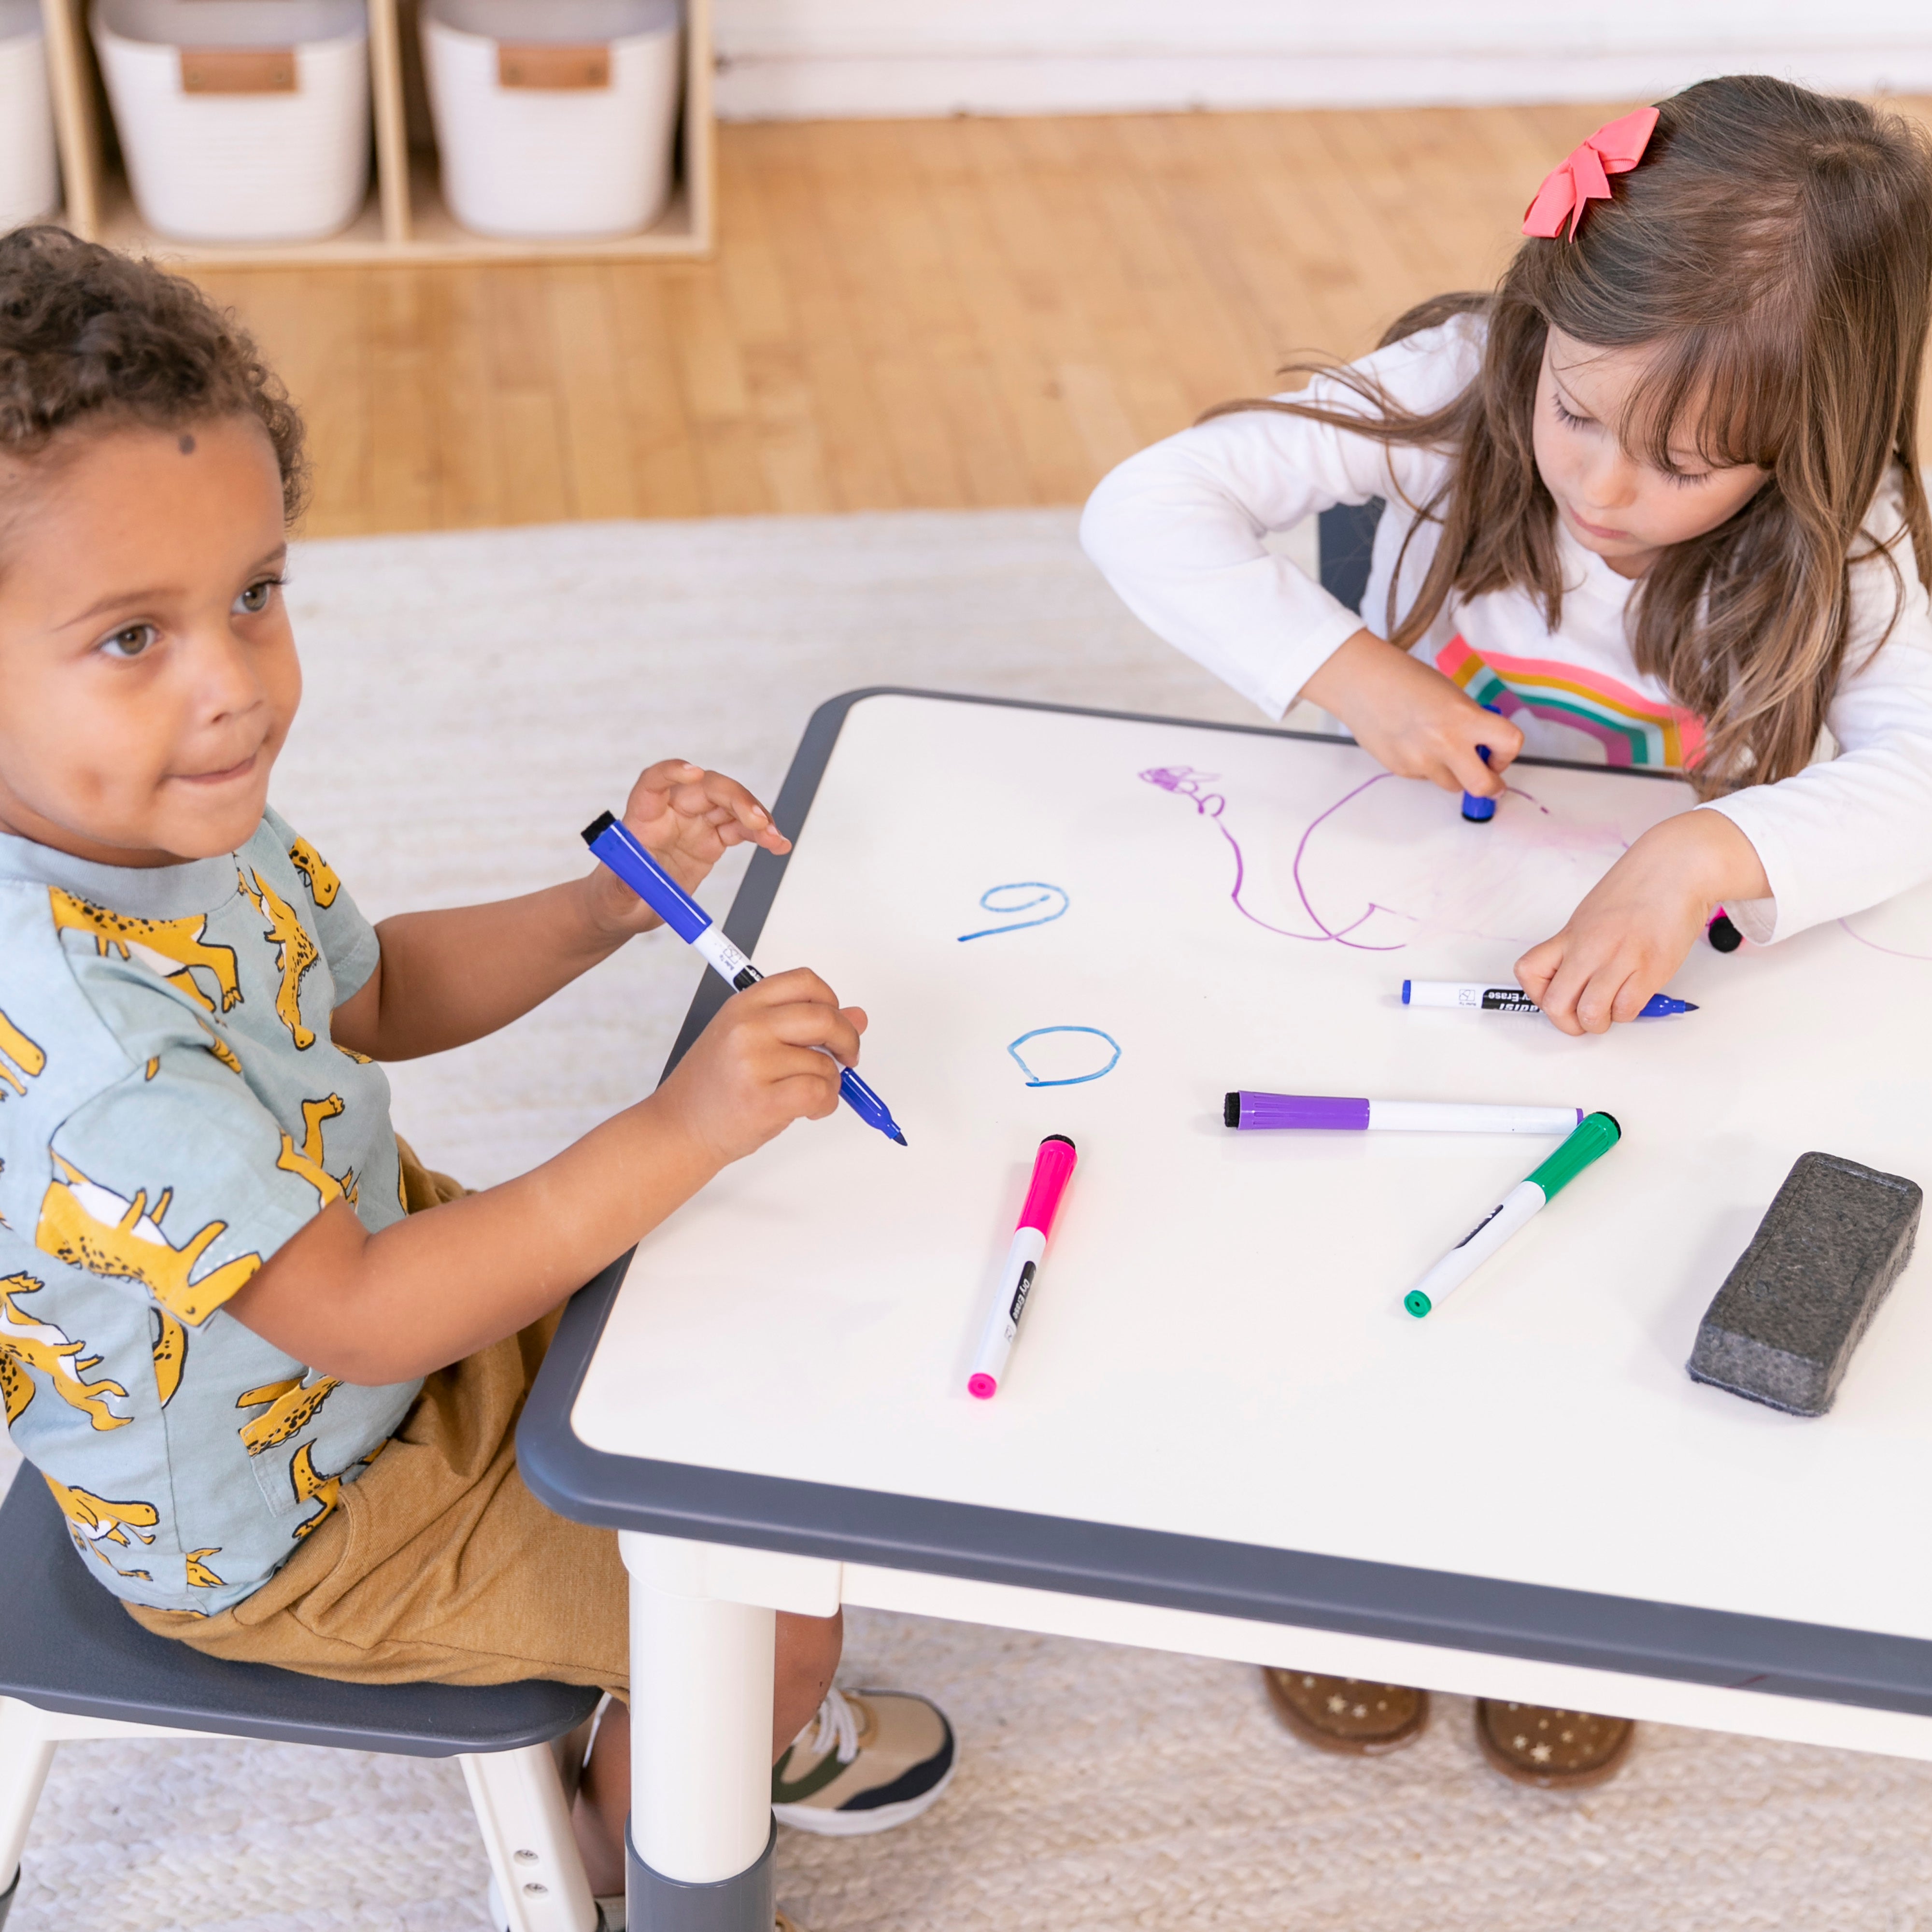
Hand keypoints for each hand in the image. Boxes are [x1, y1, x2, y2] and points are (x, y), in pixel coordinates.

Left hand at [587, 759, 791, 939]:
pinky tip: (776, 844)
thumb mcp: (613, 896)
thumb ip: (622, 886)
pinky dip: (760, 835)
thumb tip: (630, 881)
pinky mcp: (711, 840)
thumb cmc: (615, 896)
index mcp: (643, 818)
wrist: (628, 909)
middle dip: (734, 798)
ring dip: (755, 816)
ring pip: (729, 805)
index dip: (672, 772)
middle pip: (705, 789)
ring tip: (774, 836)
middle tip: (757, 820)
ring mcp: (694, 824)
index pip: (655, 782)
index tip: (693, 773)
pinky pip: (739, 829)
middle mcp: (671, 813)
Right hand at [651, 968, 866, 1165]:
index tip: (836, 1021)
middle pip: (824, 1016)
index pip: (805, 982)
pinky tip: (808, 1109)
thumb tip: (857, 1017)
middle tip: (847, 1057)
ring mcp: (753, 1062)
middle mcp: (748, 1027)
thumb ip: (800, 1025)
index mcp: (744, 1005)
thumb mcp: (750, 1041)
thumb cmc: (715, 1086)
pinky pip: (820, 1092)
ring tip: (805, 1094)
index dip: (831, 1001)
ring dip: (829, 1083)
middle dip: (847, 1039)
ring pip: (825, 1063)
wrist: (679, 1128)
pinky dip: (825, 1104)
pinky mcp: (762, 1100)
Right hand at [1300, 628, 1522, 796]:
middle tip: (1489, 780)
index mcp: (1464, 718)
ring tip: (1436, 747)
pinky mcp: (1400, 770)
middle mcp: (1445, 744)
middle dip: (1490, 786)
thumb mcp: (1452, 695)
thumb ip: (1471, 723)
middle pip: (1483, 786)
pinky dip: (1425, 765)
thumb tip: (1481, 749)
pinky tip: (1410, 742)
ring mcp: (1421, 762)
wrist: (1361, 683)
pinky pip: (1424, 777)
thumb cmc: (1407, 680)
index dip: (1508, 753)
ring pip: (1451, 784)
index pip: (1509, 744)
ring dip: (1453, 773)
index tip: (1499, 753)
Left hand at [1515, 811, 1768, 1034]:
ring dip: (1600, 1023)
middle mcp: (1589, 948)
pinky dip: (1628, 1013)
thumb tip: (1576, 981)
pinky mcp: (1652, 968)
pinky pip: (1628, 1009)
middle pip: (1555, 1004)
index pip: (1528, 971)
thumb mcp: (1592, 914)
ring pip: (1591, 1014)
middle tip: (1583, 1019)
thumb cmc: (1638, 888)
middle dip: (1568, 1023)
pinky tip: (1633, 997)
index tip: (1554, 997)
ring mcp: (1619, 958)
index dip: (1537, 995)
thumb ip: (1580, 945)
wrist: (1677, 866)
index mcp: (1570, 934)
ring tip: (1611, 1010)